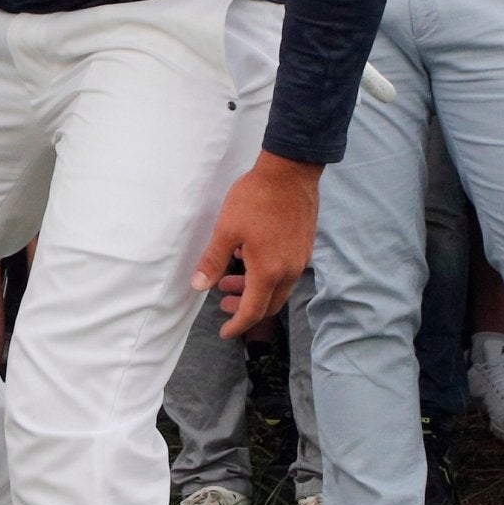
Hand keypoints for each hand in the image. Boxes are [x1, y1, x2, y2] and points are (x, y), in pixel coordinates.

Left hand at [190, 154, 323, 338]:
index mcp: (268, 271)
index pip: (253, 311)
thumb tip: (198, 286)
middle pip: (269, 304)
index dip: (237, 325)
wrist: (291, 172)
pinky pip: (286, 273)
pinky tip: (249, 258)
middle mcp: (289, 271)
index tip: (225, 332)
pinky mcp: (304, 247)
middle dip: (245, 309)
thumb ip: (213, 261)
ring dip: (254, 290)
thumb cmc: (256, 198)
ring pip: (278, 288)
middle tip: (222, 302)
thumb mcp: (227, 230)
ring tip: (230, 278)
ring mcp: (300, 259)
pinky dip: (267, 276)